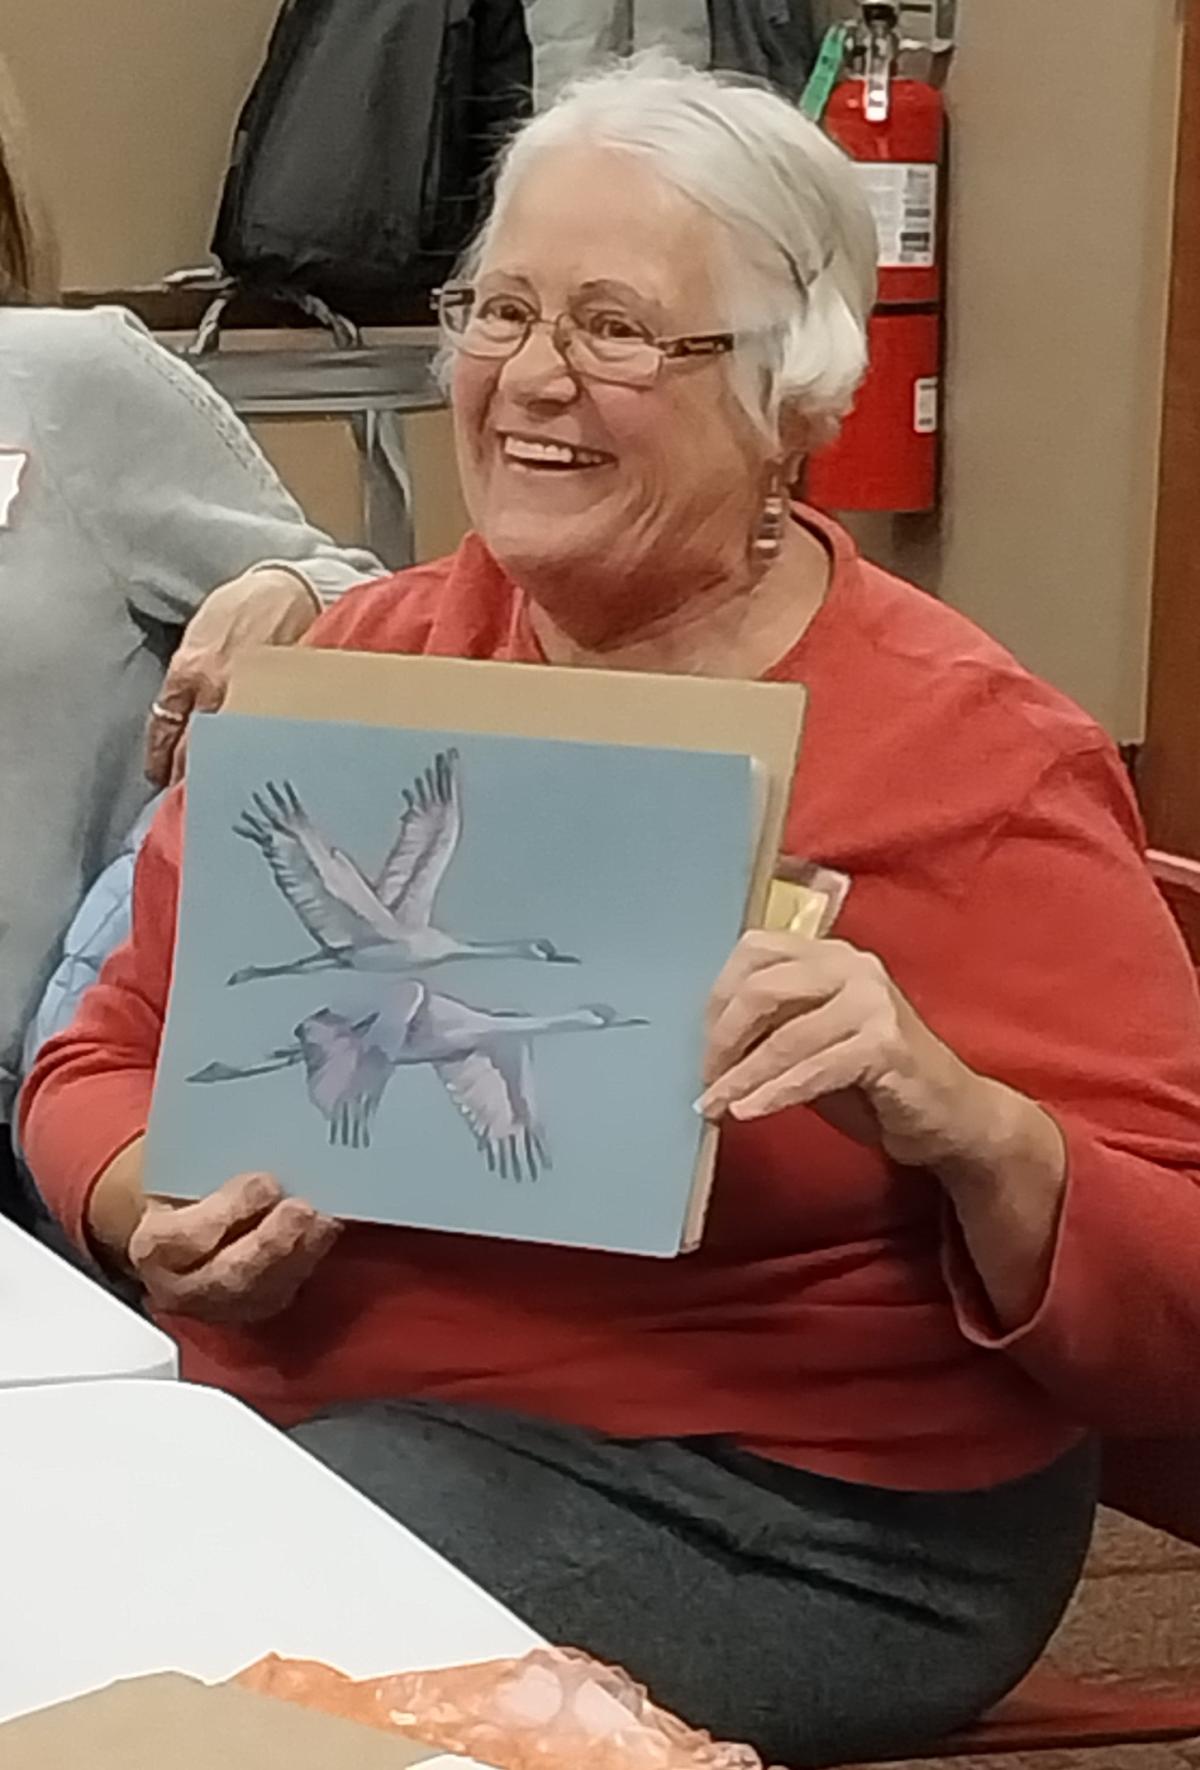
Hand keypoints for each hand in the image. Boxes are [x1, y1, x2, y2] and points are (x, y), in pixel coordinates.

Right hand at [127, 1172, 340, 1323]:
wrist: (179, 1225)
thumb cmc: (183, 1189)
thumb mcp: (181, 1170)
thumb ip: (207, 1161)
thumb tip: (246, 1134)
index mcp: (154, 1246)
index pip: (186, 1238)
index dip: (230, 1211)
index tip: (265, 1183)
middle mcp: (180, 1287)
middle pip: (228, 1275)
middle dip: (271, 1243)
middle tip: (302, 1210)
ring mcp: (217, 1306)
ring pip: (262, 1292)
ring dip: (299, 1255)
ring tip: (324, 1221)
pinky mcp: (252, 1310)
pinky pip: (283, 1293)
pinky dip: (307, 1262)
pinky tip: (324, 1234)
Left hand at [145, 567, 319, 786]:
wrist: (292, 591)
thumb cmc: (245, 605)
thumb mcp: (202, 632)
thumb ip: (188, 671)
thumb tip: (181, 710)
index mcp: (188, 669)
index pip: (165, 726)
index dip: (160, 756)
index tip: (159, 776)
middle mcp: (215, 690)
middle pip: (192, 749)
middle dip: (186, 777)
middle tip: (185, 802)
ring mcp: (252, 699)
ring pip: (229, 751)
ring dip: (221, 774)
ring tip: (220, 795)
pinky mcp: (283, 702)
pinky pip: (264, 739)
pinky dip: (257, 758)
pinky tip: (257, 773)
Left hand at [699, 932, 1002, 1171]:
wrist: (950, 1113)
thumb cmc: (873, 1080)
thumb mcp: (813, 1043)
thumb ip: (771, 1029)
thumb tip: (707, 1049)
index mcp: (828, 953)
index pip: (754, 952)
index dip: (717, 999)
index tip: (701, 1046)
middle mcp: (851, 965)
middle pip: (761, 989)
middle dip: (722, 1041)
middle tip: (706, 1082)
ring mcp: (872, 1001)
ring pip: (785, 1037)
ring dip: (741, 1078)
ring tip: (715, 1109)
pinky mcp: (886, 1043)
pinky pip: (814, 1069)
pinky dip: (775, 1093)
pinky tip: (749, 1113)